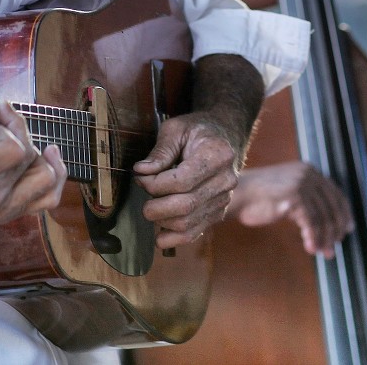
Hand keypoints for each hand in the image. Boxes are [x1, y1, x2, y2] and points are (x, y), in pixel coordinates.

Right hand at [0, 55, 67, 250]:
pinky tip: (47, 156)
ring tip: (27, 139)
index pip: (13, 150)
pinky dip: (54, 175)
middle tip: (1, 122)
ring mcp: (2, 212)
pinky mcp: (9, 215)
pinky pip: (48, 198)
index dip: (7, 127)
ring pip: (46, 179)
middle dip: (18, 130)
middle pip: (29, 157)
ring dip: (41, 154)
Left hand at [133, 113, 243, 249]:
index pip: (182, 181)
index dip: (155, 184)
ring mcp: (224, 199)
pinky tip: (159, 232)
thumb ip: (160, 151)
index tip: (141, 177)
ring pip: (187, 223)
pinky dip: (173, 238)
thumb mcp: (176, 129)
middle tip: (143, 197)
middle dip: (155, 206)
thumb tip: (141, 171)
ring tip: (152, 206)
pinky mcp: (218, 213)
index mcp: (217, 154)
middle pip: (185, 206)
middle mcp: (225, 180)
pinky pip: (194, 233)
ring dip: (161, 220)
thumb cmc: (197, 131)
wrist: (224, 137)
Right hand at [229, 161, 353, 257]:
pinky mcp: (293, 196)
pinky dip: (313, 237)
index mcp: (310, 170)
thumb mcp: (289, 192)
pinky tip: (310, 248)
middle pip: (332, 207)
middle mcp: (309, 174)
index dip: (343, 214)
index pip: (336, 194)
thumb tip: (330, 222)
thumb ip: (308, 200)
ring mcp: (301, 183)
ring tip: (323, 253)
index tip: (347, 231)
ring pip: (322, 217)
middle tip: (333, 249)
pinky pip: (310, 222)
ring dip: (324, 238)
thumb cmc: (260, 198)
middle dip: (334, 231)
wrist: (238, 195)